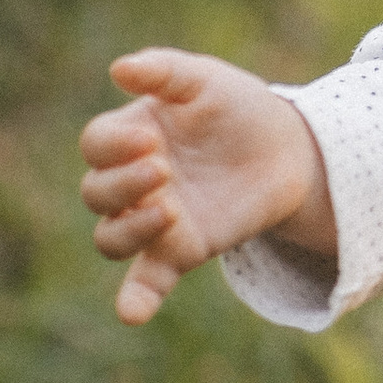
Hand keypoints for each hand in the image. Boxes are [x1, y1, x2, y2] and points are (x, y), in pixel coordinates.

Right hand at [78, 48, 333, 325]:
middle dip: (123, 183)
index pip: (96, 144)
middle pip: (95, 192)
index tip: (152, 139)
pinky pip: (144, 281)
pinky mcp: (179, 250)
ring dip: (128, 229)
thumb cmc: (237, 107)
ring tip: (169, 210)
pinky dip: (134, 299)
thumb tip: (119, 68)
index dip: (115, 145)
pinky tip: (131, 313)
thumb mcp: (206, 79)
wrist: (287, 150)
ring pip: (110, 237)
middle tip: (164, 169)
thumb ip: (165, 71)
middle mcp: (131, 181)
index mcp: (129, 136)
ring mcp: (153, 219)